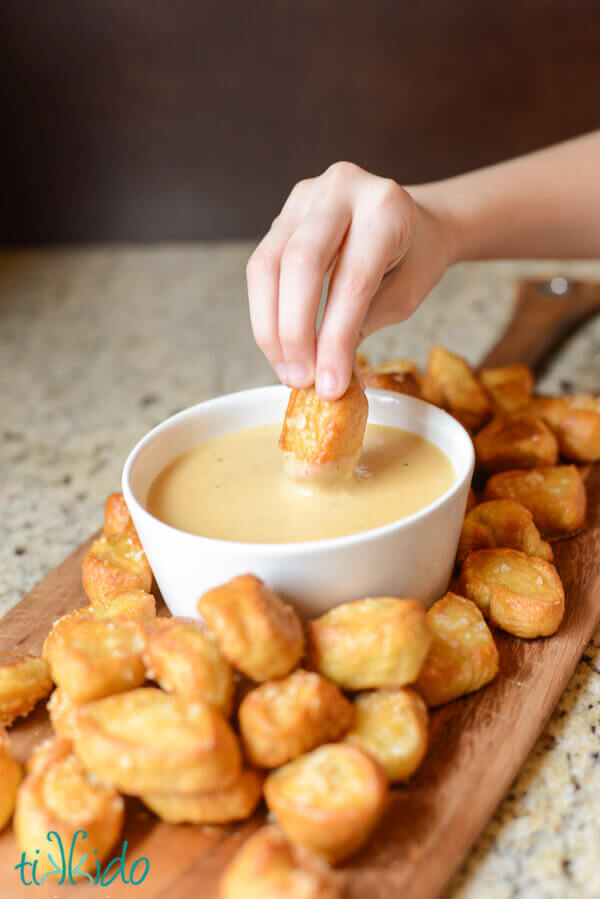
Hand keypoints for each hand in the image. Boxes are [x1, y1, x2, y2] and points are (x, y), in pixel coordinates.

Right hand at [246, 161, 453, 399]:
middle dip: (296, 332)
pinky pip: (260, 267)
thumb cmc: (414, 259)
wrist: (416, 222)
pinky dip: (266, 314)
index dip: (336, 339)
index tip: (330, 386)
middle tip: (301, 380)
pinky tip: (280, 347)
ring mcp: (305, 196)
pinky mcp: (283, 214)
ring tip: (287, 371)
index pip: (353, 279)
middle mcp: (341, 189)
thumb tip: (327, 383)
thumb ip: (363, 328)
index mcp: (385, 207)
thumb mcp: (404, 295)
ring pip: (267, 266)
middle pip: (300, 263)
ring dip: (271, 328)